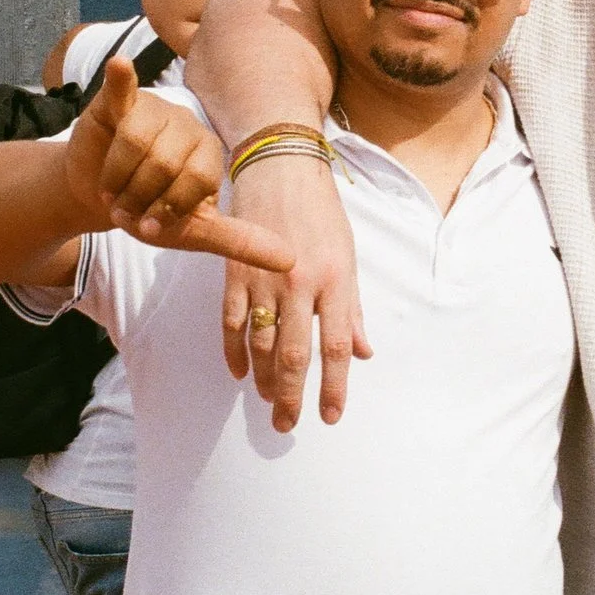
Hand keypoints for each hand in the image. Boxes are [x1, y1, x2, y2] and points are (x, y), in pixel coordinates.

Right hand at [70, 58, 294, 271]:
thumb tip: (290, 261)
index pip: (198, 179)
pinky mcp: (117, 105)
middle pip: (165, 163)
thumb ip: (239, 241)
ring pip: (135, 143)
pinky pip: (121, 90)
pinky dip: (119, 79)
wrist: (97, 195)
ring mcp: (153, 111)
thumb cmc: (148, 209)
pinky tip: (119, 66)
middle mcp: (187, 125)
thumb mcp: (193, 231)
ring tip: (112, 189)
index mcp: (209, 153)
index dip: (168, 207)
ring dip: (116, 178)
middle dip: (138, 197)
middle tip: (125, 208)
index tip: (149, 225)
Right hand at [221, 148, 371, 431]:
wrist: (282, 169)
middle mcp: (299, 284)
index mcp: (335, 281)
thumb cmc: (322, 214)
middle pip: (293, 355)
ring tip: (268, 404)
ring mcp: (263, 279)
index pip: (335, 348)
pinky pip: (231, 323)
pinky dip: (234, 352)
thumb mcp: (348, 258)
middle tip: (287, 425)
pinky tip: (239, 373)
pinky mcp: (234, 271)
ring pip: (259, 345)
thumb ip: (352, 309)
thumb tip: (363, 353)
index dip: (334, 387)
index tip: (330, 417)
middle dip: (291, 396)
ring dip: (263, 381)